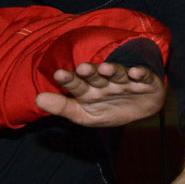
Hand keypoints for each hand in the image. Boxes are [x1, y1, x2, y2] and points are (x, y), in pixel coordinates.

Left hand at [36, 62, 165, 126]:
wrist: (141, 110)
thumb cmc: (108, 110)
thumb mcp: (84, 115)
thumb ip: (63, 108)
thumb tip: (38, 99)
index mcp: (88, 90)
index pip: (76, 84)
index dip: (69, 80)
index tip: (58, 74)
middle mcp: (105, 82)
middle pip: (96, 76)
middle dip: (90, 72)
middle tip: (82, 68)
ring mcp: (125, 81)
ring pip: (117, 73)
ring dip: (112, 70)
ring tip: (106, 68)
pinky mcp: (146, 81)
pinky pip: (143, 76)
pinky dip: (140, 74)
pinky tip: (135, 72)